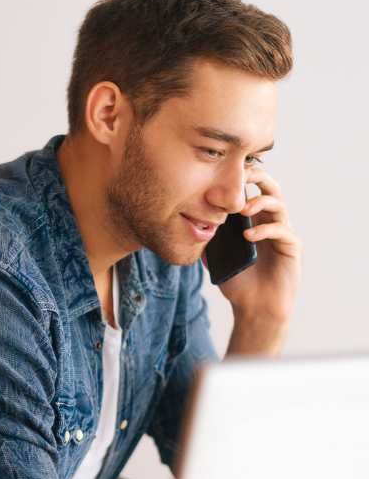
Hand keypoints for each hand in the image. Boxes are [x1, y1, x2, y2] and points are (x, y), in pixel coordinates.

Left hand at [214, 165, 300, 324]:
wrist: (254, 307)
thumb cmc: (237, 280)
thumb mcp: (215, 254)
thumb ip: (206, 236)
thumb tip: (185, 220)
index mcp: (253, 218)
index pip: (251, 189)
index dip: (241, 177)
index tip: (222, 171)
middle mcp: (270, 220)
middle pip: (271, 187)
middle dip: (257, 176)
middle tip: (240, 176)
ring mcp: (282, 232)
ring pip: (279, 205)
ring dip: (259, 202)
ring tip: (241, 210)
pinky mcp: (292, 247)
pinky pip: (282, 231)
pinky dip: (265, 230)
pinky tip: (248, 236)